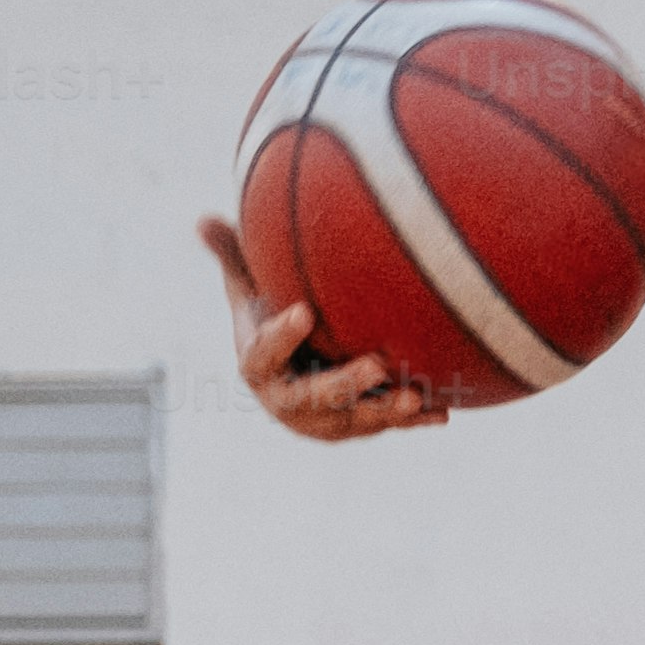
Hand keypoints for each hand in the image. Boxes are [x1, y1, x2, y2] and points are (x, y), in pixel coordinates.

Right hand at [200, 218, 450, 442]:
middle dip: (342, 385)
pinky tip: (442, 412)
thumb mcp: (249, 287)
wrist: (293, 371)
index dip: (281, 337)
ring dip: (383, 411)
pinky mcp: (354, 427)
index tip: (304, 311)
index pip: (262, 355)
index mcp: (257, 365)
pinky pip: (385, 427)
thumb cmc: (272, 316)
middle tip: (374, 365)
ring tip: (413, 396)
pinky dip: (413, 422)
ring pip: (352, 420)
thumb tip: (202, 217)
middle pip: (310, 398)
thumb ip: (232, 257)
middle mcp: (285, 400)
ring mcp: (321, 420)